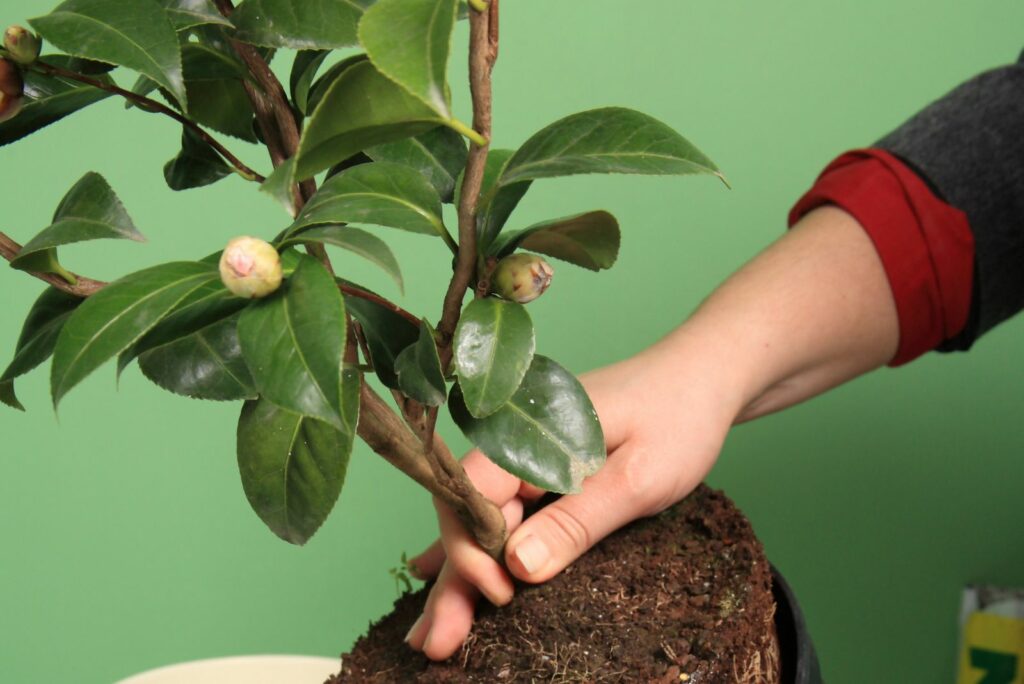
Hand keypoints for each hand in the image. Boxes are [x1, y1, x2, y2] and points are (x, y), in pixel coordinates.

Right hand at [404, 336, 744, 659]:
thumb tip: (518, 567)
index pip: (470, 494)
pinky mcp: (542, 468)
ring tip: (437, 635)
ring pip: (482, 520)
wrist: (704, 375)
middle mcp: (514, 439)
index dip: (473, 550)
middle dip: (455, 579)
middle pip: (468, 513)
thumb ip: (576, 520)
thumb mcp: (637, 476)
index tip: (503, 594)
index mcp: (526, 428)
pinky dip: (481, 550)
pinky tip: (441, 577)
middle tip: (438, 644)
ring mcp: (526, 454)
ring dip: (462, 574)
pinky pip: (504, 512)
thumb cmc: (679, 416)